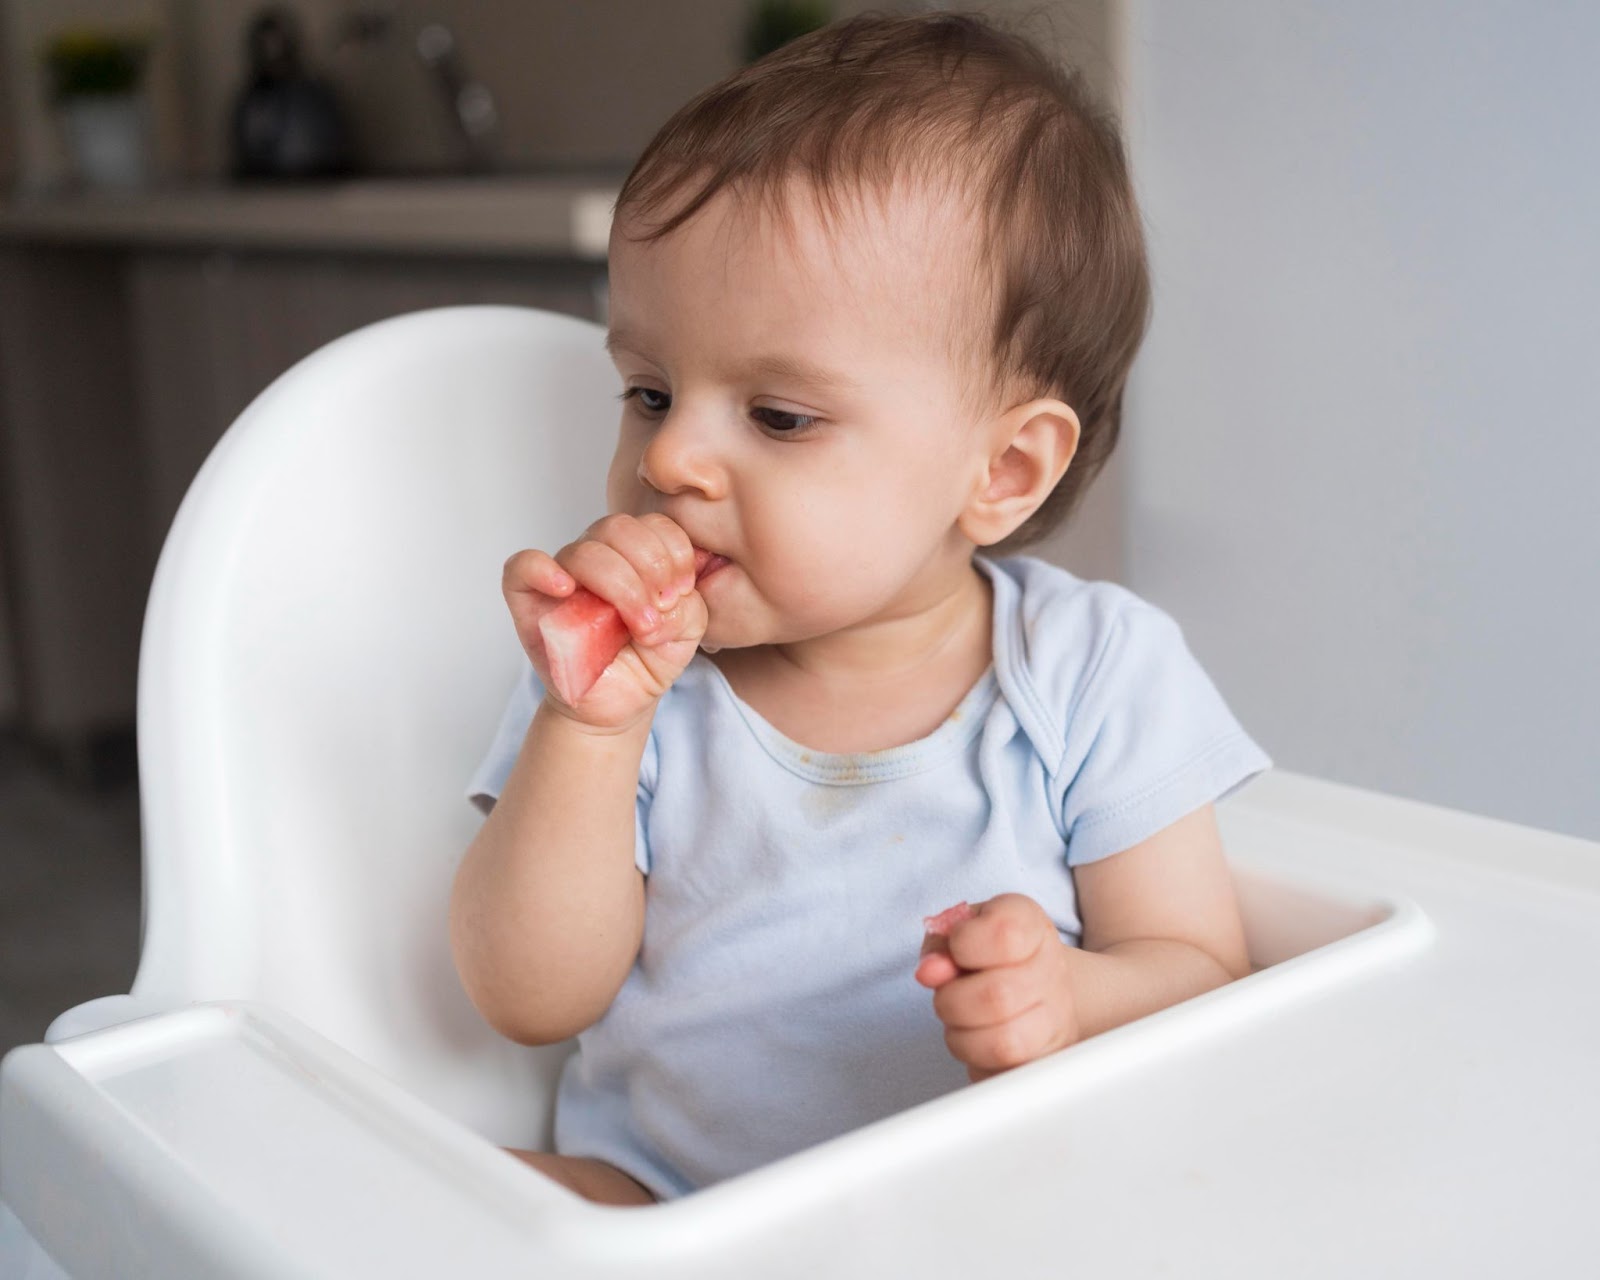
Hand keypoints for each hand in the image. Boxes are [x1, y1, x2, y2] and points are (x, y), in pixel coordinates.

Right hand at [502, 513, 706, 730]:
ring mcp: (562, 576)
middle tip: (658, 611)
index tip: (682, 590)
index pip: (651, 524)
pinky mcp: (529, 601)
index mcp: (634, 553)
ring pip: (584, 552)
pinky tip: (565, 589)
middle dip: (649, 567)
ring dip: (621, 586)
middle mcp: (598, 558)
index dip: (673, 551)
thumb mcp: (687, 630)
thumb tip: (664, 598)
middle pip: (617, 530)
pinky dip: (541, 570)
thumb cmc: (650, 657)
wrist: (621, 701)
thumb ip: (689, 605)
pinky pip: (521, 568)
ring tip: (639, 626)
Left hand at [914, 893, 1080, 1081]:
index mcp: (1032, 926)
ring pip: (1005, 1044)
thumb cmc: (986, 958)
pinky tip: (979, 1047)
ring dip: (964, 1038)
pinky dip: (979, 1067)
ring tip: (963, 1024)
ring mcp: (1059, 1021)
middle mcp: (1054, 971)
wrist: (1035, 988)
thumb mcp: (958, 934)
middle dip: (952, 1001)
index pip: (1004, 934)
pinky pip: (1006, 1076)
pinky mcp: (1051, 1063)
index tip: (958, 949)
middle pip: (997, 996)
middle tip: (950, 996)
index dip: (963, 945)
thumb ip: (939, 946)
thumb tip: (931, 972)